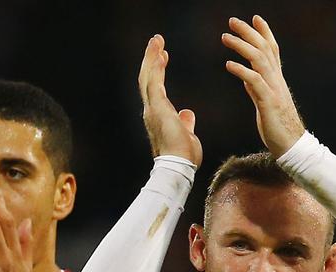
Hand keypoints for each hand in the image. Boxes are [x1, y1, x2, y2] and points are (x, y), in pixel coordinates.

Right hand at [139, 35, 201, 165]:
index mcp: (159, 115)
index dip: (157, 71)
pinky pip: (155, 83)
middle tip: (156, 41)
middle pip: (147, 79)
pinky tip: (160, 53)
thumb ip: (185, 122)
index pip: (155, 87)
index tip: (163, 56)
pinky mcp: (157, 108)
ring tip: (156, 41)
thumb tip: (187, 114)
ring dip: (151, 58)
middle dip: (151, 59)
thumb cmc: (184, 155)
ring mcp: (152, 109)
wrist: (179, 166)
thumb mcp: (186, 134)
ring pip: (148, 77)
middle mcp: (151, 110)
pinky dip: (156, 67)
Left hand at [222, 15, 304, 156]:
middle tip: (232, 20)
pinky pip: (255, 81)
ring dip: (241, 46)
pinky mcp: (268, 102)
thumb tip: (246, 80)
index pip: (272, 50)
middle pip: (264, 49)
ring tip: (225, 37)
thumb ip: (256, 90)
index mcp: (276, 80)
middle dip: (249, 32)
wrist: (292, 147)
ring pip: (259, 60)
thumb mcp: (265, 105)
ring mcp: (274, 90)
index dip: (264, 33)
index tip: (255, 18)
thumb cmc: (278, 128)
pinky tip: (228, 64)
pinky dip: (241, 70)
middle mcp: (277, 81)